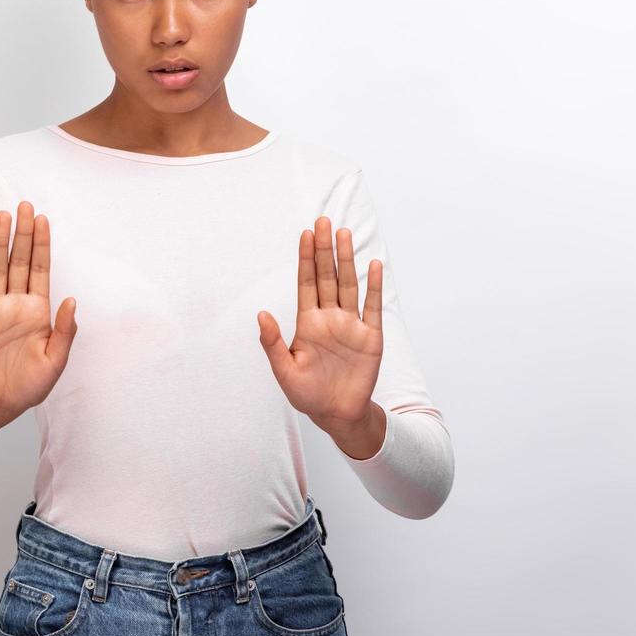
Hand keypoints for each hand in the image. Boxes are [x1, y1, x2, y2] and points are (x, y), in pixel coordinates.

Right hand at [0, 201, 77, 437]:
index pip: (41, 269)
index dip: (42, 244)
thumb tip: (72, 299)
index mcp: (38, 311)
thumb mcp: (56, 362)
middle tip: (23, 206)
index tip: (42, 219)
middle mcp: (15, 304)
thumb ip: (64, 331)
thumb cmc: (30, 385)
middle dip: (22, 234)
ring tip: (1, 217)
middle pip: (19, 261)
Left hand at [256, 216, 382, 426]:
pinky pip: (373, 306)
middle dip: (324, 250)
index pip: (307, 283)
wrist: (337, 413)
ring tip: (343, 234)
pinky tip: (374, 264)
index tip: (305, 234)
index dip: (306, 259)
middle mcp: (330, 317)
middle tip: (323, 221)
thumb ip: (273, 343)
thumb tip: (261, 315)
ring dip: (346, 260)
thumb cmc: (307, 394)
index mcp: (308, 322)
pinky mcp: (371, 337)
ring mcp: (351, 325)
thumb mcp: (284, 371)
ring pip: (348, 285)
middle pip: (327, 276)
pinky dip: (374, 286)